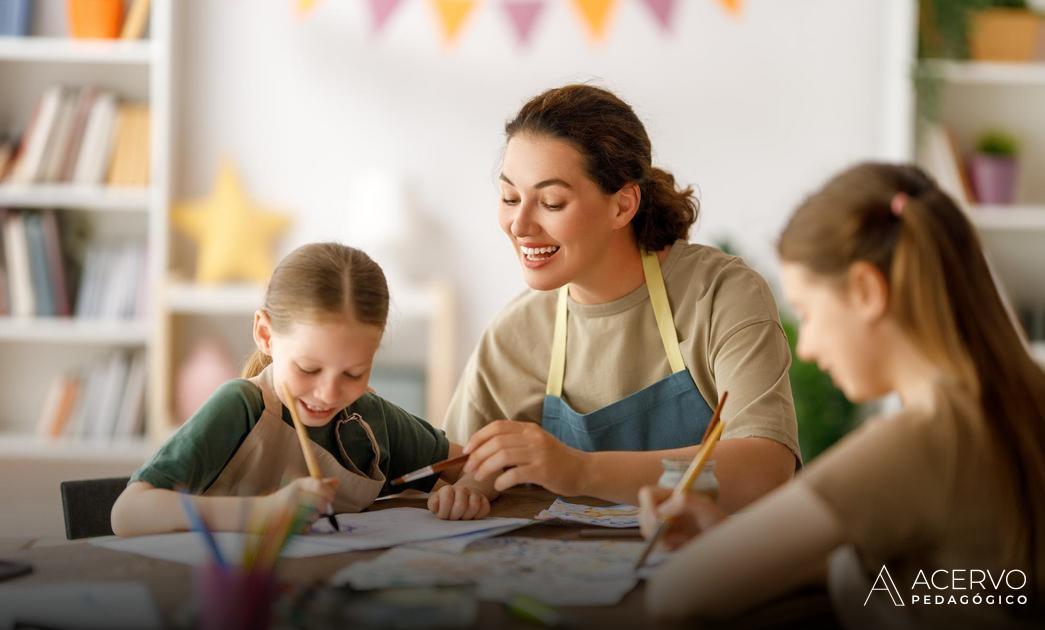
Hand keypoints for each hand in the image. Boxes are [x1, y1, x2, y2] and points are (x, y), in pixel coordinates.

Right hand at [262, 476, 339, 526]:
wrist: (260, 514)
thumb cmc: (284, 500)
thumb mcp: (299, 488)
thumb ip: (318, 484)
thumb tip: (336, 482)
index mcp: (298, 484)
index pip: (319, 485)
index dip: (329, 492)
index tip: (330, 498)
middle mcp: (294, 495)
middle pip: (321, 503)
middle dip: (323, 508)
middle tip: (319, 509)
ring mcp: (289, 510)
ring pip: (314, 517)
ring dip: (312, 518)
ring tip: (304, 516)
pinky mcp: (286, 525)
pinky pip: (306, 528)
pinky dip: (304, 528)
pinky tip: (297, 524)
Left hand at [427, 483, 490, 519]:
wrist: (459, 499)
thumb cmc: (445, 505)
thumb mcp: (436, 504)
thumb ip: (434, 504)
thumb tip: (435, 505)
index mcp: (448, 489)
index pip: (446, 499)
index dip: (444, 512)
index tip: (442, 517)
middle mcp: (462, 489)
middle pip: (460, 505)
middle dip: (455, 517)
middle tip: (452, 520)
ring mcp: (474, 493)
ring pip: (474, 506)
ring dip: (467, 517)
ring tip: (461, 519)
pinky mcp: (484, 500)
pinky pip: (484, 508)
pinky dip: (478, 516)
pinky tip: (471, 518)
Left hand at [462, 420, 586, 495]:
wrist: (583, 471)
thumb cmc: (555, 461)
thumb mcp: (536, 444)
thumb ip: (515, 443)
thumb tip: (483, 451)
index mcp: (529, 429)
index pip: (497, 427)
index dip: (478, 437)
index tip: (467, 451)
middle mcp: (533, 437)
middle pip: (497, 442)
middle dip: (477, 456)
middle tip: (468, 469)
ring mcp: (539, 453)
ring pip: (503, 456)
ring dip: (486, 467)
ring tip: (479, 477)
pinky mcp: (543, 471)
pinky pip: (515, 474)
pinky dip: (502, 481)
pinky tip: (498, 486)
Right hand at [638, 485, 726, 549]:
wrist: (721, 540)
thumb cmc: (715, 519)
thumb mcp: (704, 506)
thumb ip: (684, 502)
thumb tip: (662, 512)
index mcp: (669, 494)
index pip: (647, 494)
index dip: (648, 506)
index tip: (658, 520)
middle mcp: (661, 508)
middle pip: (643, 514)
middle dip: (653, 527)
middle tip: (668, 535)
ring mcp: (661, 524)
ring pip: (647, 531)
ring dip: (662, 538)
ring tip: (684, 538)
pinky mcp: (663, 539)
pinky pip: (655, 544)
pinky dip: (667, 546)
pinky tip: (682, 544)